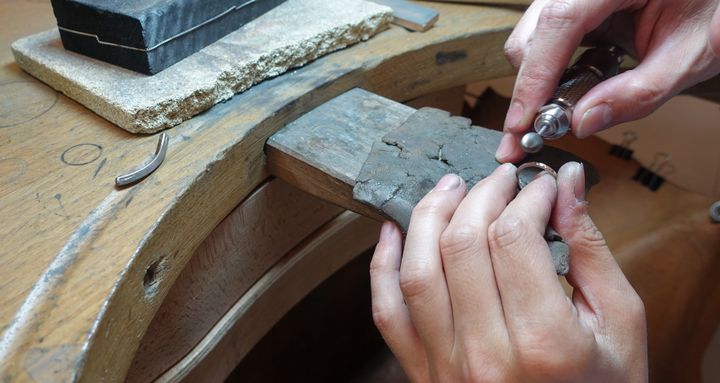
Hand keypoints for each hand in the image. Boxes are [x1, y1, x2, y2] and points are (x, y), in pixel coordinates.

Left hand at [370, 163, 646, 381]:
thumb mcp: (619, 325)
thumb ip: (591, 250)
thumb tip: (569, 184)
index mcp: (544, 342)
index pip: (514, 238)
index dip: (527, 196)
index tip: (540, 185)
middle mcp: (487, 354)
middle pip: (463, 245)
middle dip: (481, 196)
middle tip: (500, 179)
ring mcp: (446, 364)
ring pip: (418, 270)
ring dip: (430, 217)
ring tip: (451, 190)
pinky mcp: (423, 371)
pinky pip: (388, 311)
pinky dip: (383, 265)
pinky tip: (395, 231)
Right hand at [496, 0, 719, 162]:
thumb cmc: (712, 11)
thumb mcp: (687, 57)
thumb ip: (637, 94)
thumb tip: (582, 123)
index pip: (559, 23)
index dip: (535, 76)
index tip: (524, 120)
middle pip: (532, 32)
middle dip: (531, 85)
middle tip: (538, 128)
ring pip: (532, 37)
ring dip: (540, 79)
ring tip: (562, 109)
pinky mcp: (578, 7)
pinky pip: (548, 39)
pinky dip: (552, 70)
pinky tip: (572, 88)